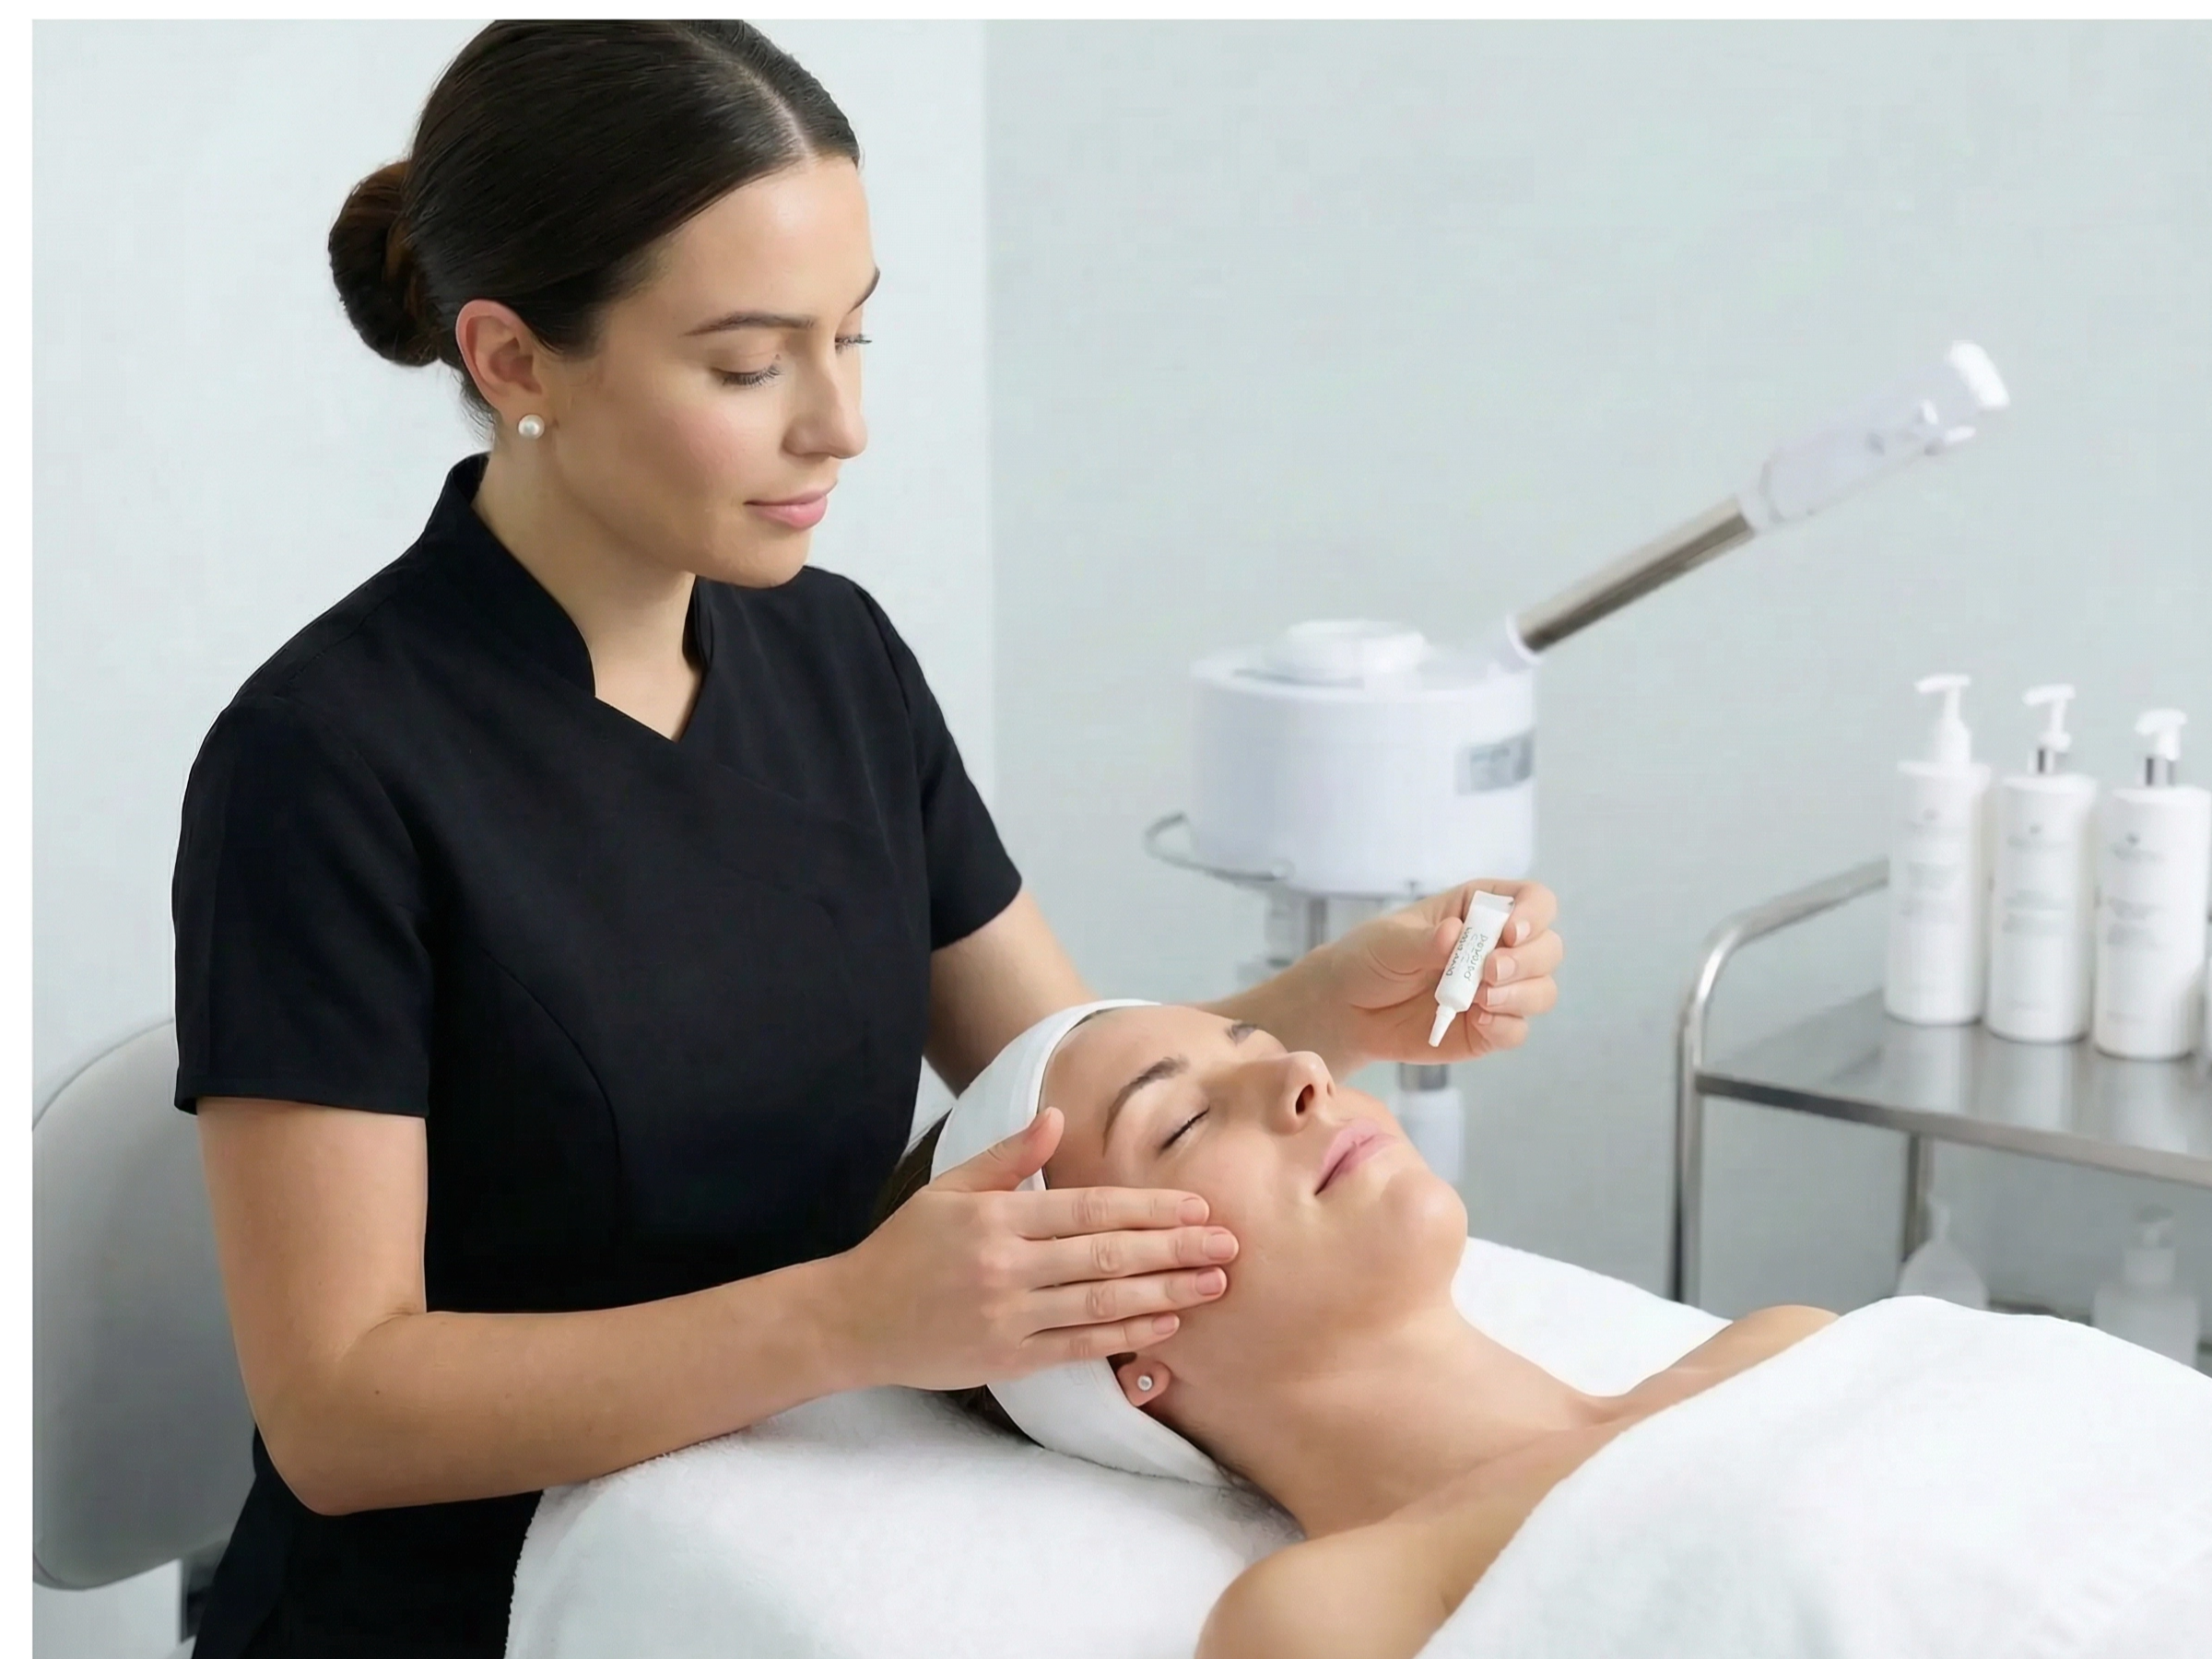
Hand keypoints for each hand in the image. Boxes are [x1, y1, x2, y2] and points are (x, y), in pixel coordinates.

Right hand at [830, 1109, 1239, 1391]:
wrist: (853, 1319)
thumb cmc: (904, 1248)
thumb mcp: (948, 1189)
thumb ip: (1007, 1157)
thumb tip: (1057, 1118)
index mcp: (996, 1218)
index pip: (1088, 1210)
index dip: (1148, 1210)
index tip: (1195, 1208)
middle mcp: (1006, 1267)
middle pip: (1106, 1256)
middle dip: (1174, 1249)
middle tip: (1228, 1245)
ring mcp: (1008, 1318)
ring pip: (1101, 1303)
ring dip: (1165, 1294)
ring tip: (1213, 1285)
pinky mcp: (1008, 1360)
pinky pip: (1079, 1346)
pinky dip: (1125, 1335)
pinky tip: (1165, 1325)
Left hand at [1318, 880, 1562, 1070]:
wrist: (1350, 1008)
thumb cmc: (1372, 958)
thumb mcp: (1391, 942)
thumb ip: (1425, 942)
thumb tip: (1454, 934)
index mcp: (1481, 909)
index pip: (1534, 899)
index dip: (1534, 914)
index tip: (1511, 932)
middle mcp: (1499, 947)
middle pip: (1549, 948)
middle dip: (1527, 961)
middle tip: (1489, 971)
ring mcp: (1498, 990)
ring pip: (1542, 991)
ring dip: (1520, 995)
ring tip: (1479, 998)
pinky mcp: (1489, 1028)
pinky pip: (1517, 1030)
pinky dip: (1504, 1027)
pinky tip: (1476, 1020)